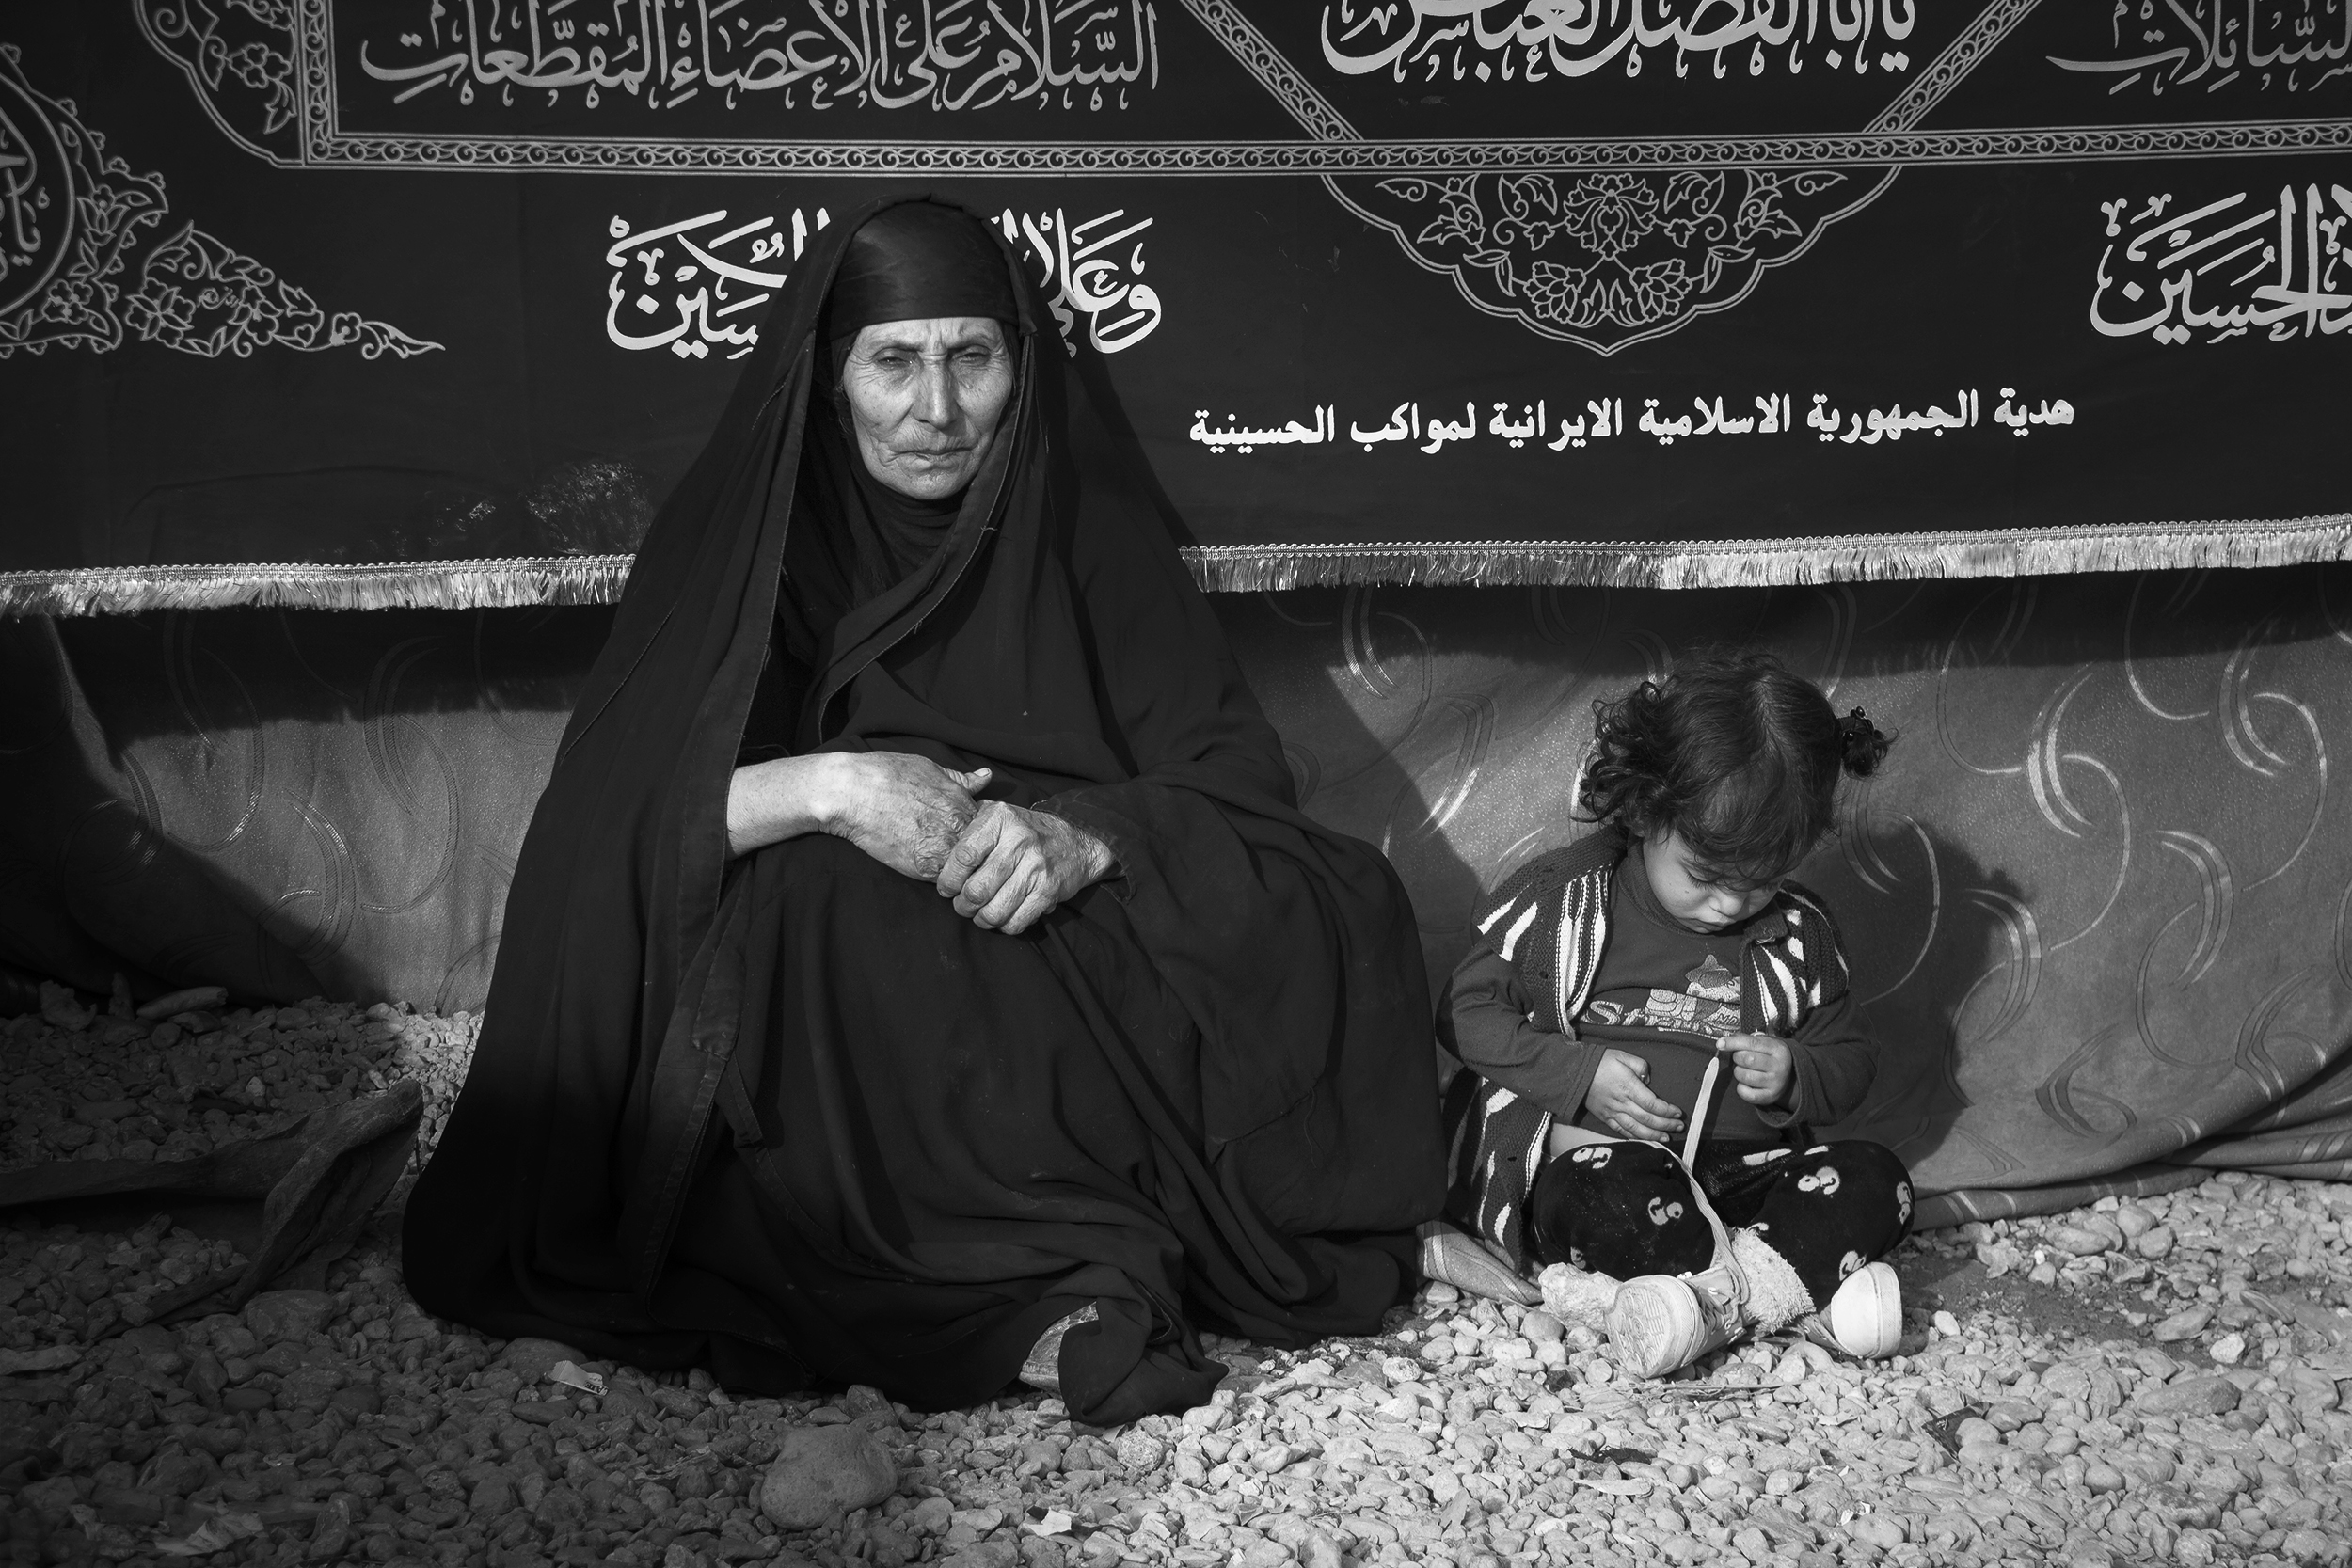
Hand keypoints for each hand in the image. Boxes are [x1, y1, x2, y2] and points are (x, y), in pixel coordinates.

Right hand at [822, 755, 992, 878]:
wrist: (852, 794)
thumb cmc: (886, 775)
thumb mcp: (930, 769)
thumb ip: (962, 779)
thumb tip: (986, 776)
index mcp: (964, 804)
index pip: (991, 829)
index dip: (984, 835)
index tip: (974, 839)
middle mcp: (959, 828)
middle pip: (984, 853)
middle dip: (978, 857)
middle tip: (966, 859)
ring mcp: (944, 850)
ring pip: (968, 871)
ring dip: (964, 873)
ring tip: (953, 870)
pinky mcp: (924, 869)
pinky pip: (946, 882)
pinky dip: (945, 882)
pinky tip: (934, 873)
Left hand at [937, 802, 1114, 933]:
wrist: (1077, 844)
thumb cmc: (1026, 831)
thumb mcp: (998, 813)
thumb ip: (968, 823)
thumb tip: (936, 847)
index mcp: (1000, 818)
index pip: (963, 856)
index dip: (949, 879)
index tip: (946, 888)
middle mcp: (1019, 840)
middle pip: (976, 889)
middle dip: (962, 905)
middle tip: (962, 905)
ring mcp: (1036, 867)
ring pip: (994, 911)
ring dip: (981, 920)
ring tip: (979, 914)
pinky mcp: (1048, 891)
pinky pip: (1016, 921)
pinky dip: (1004, 926)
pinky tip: (1002, 917)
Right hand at [1585, 1049, 1683, 1141]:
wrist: (1574, 1072)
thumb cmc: (1600, 1062)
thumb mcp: (1623, 1056)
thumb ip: (1640, 1066)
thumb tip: (1648, 1080)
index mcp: (1628, 1087)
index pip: (1653, 1104)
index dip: (1668, 1111)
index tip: (1678, 1113)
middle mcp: (1622, 1103)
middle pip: (1648, 1119)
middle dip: (1666, 1124)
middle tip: (1679, 1126)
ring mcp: (1613, 1113)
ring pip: (1637, 1129)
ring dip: (1654, 1135)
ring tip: (1666, 1137)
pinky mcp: (1605, 1117)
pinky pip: (1622, 1131)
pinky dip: (1635, 1137)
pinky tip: (1645, 1139)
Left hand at [1725, 1032, 1793, 1105]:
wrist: (1790, 1078)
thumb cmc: (1771, 1058)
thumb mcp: (1765, 1044)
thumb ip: (1746, 1040)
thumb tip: (1725, 1040)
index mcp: (1777, 1049)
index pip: (1752, 1043)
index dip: (1733, 1042)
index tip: (1720, 1043)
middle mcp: (1778, 1066)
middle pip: (1747, 1059)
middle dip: (1737, 1058)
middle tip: (1740, 1059)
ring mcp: (1775, 1082)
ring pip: (1745, 1076)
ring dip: (1738, 1073)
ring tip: (1744, 1070)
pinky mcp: (1770, 1096)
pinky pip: (1747, 1093)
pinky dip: (1741, 1089)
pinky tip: (1746, 1083)